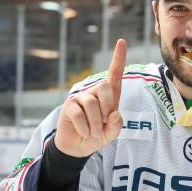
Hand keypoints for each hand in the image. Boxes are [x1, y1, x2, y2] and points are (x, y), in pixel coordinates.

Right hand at [54, 39, 125, 157]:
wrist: (78, 148)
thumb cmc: (97, 136)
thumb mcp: (111, 133)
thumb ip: (116, 125)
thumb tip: (114, 113)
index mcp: (109, 96)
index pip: (114, 74)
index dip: (119, 58)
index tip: (121, 42)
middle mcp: (94, 92)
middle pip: (105, 87)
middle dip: (107, 108)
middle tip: (103, 124)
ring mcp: (81, 98)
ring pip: (92, 103)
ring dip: (95, 124)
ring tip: (94, 133)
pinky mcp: (69, 106)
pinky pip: (79, 114)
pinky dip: (85, 128)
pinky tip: (85, 133)